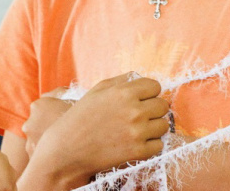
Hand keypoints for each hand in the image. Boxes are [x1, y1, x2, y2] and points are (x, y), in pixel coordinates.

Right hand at [29, 75, 167, 183]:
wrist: (66, 151)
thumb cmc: (80, 118)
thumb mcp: (97, 91)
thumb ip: (121, 81)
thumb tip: (140, 77)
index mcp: (124, 93)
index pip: (155, 86)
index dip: (148, 93)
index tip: (141, 100)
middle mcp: (134, 111)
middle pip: (163, 105)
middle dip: (153, 109)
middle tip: (139, 116)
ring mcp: (137, 132)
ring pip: (163, 125)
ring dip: (153, 127)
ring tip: (137, 130)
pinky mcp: (138, 152)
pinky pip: (158, 145)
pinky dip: (150, 145)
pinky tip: (135, 143)